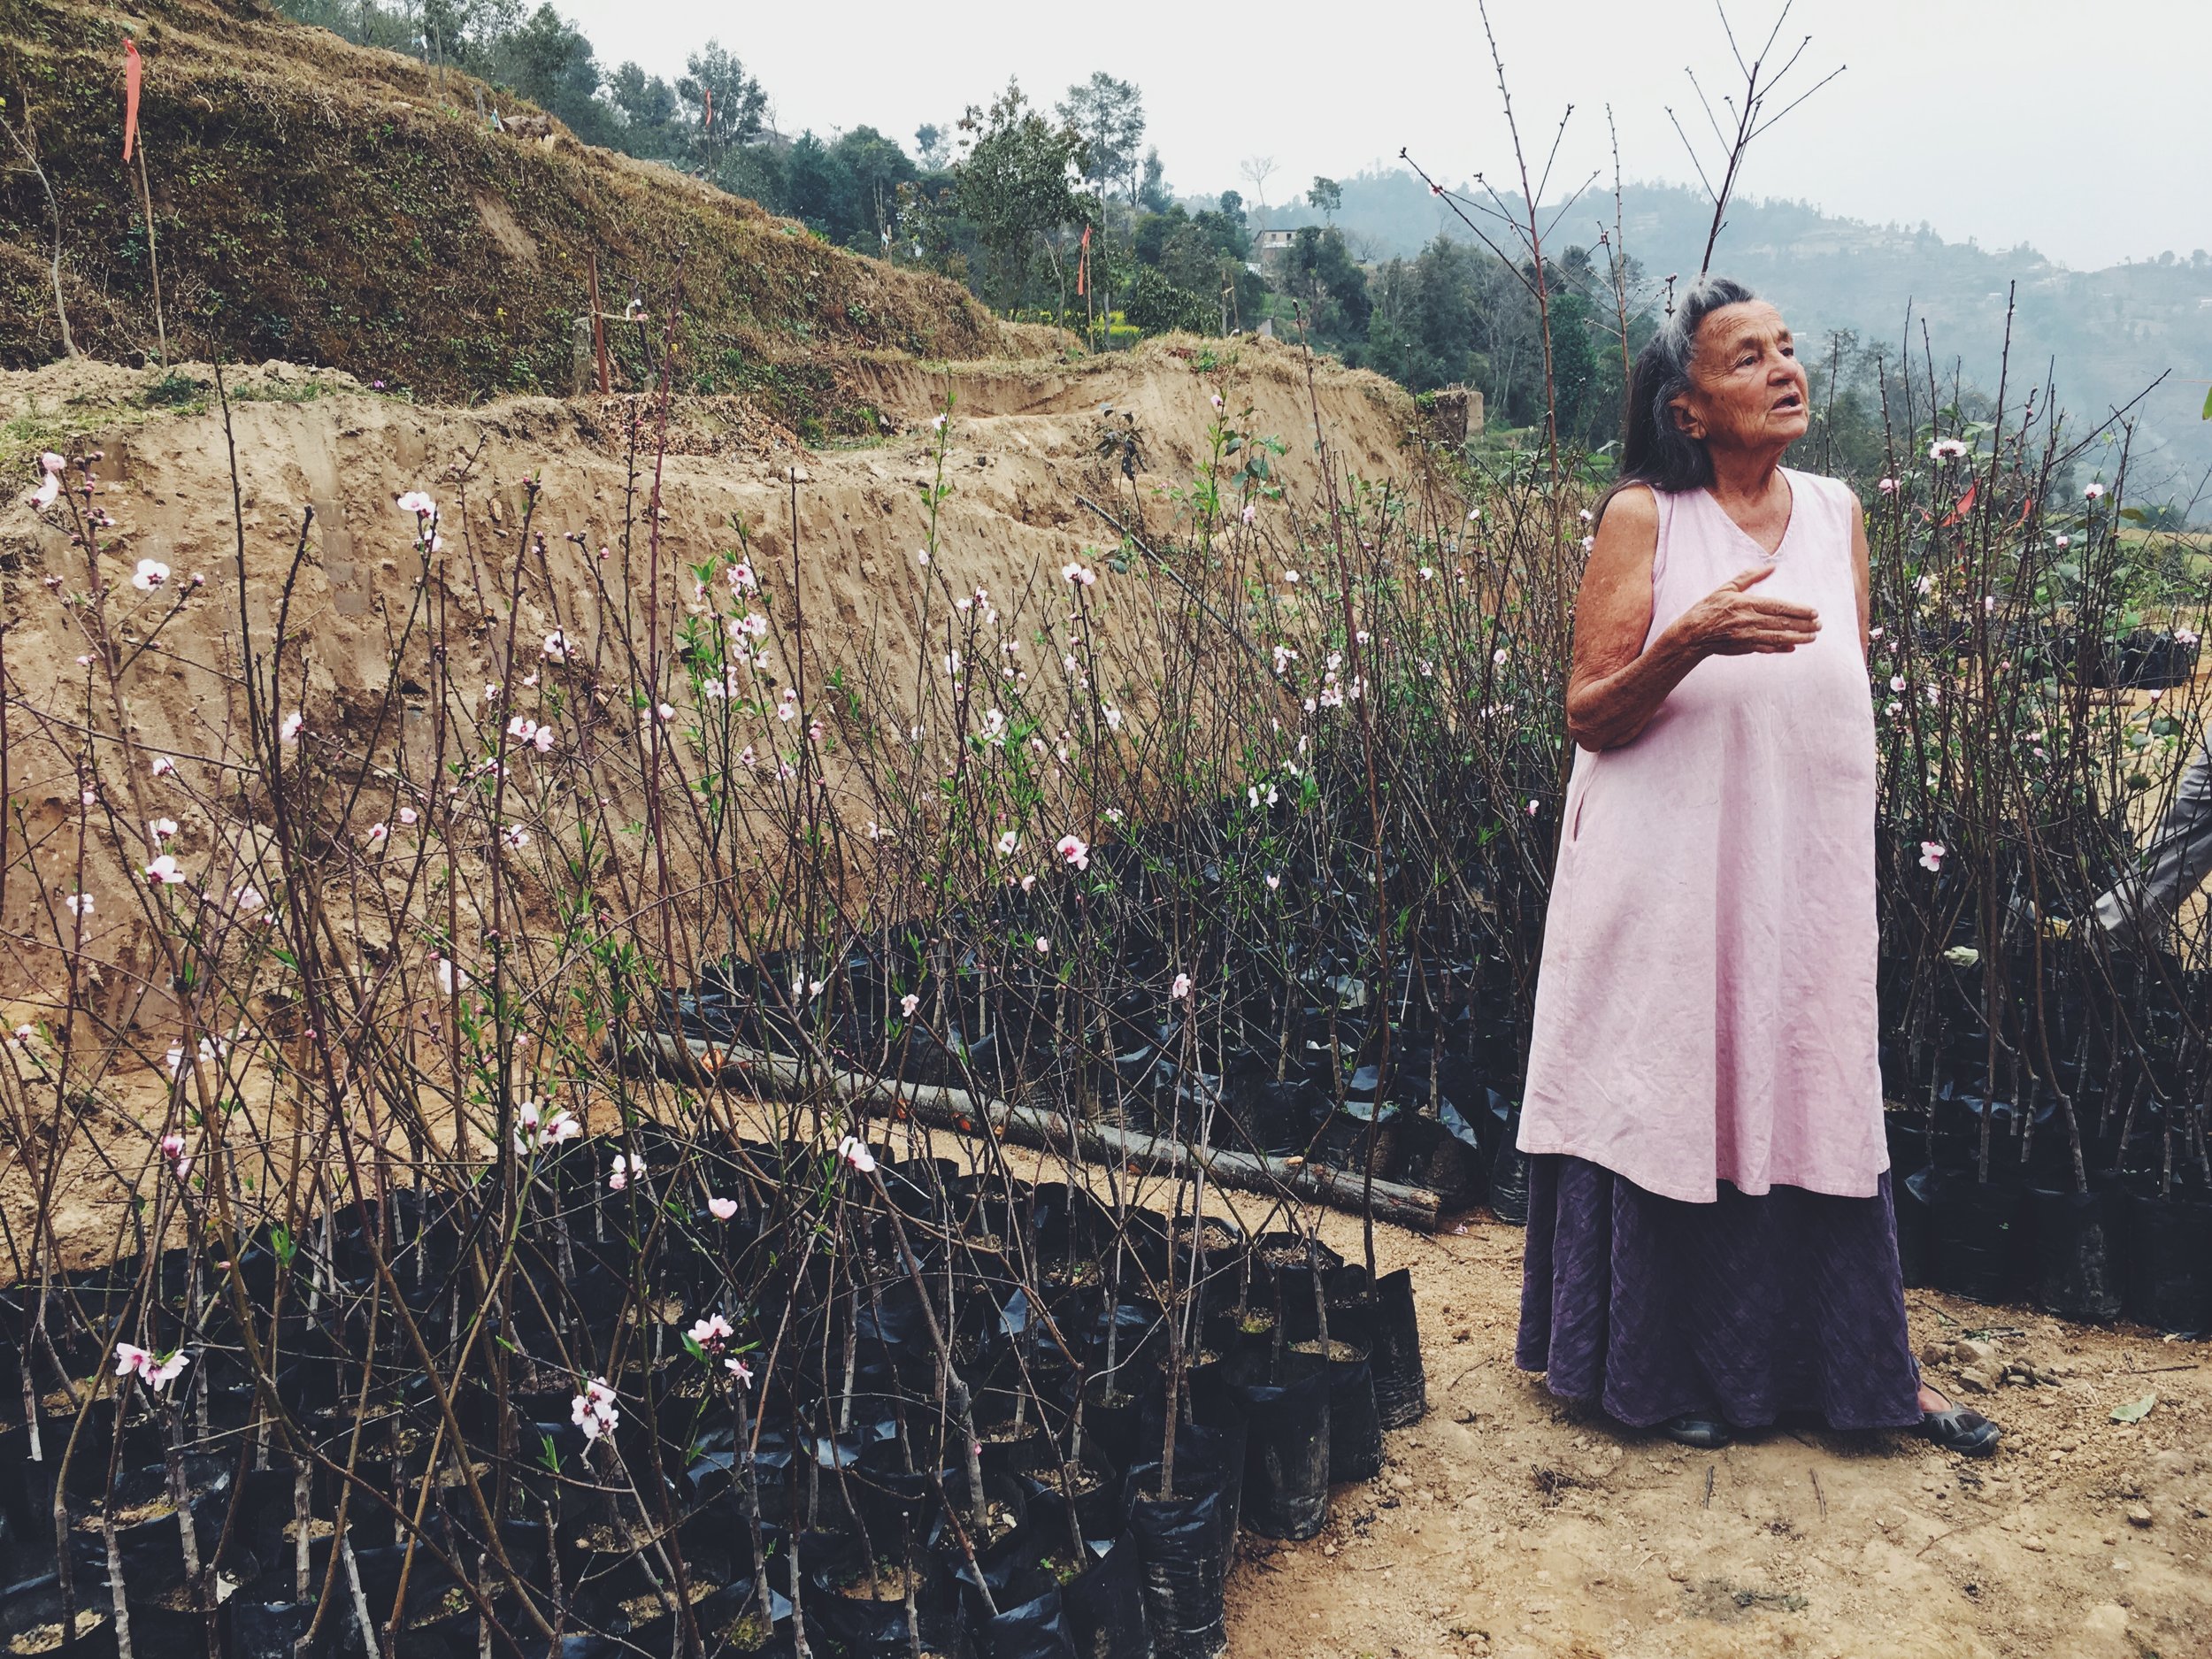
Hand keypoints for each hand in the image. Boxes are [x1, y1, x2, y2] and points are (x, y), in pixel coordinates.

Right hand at [1676, 562, 1819, 656]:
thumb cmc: (1708, 609)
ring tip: (1813, 637)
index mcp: (1745, 604)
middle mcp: (1748, 621)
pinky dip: (1781, 648)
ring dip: (1798, 637)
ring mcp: (1747, 636)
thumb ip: (1750, 577)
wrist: (1690, 635)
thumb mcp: (1726, 588)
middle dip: (1804, 624)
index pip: (1778, 607)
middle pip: (1782, 623)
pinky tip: (1793, 647)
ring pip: (1778, 638)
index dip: (1798, 610)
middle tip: (1819, 624)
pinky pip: (1766, 649)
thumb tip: (1771, 567)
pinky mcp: (1744, 648)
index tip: (1814, 611)